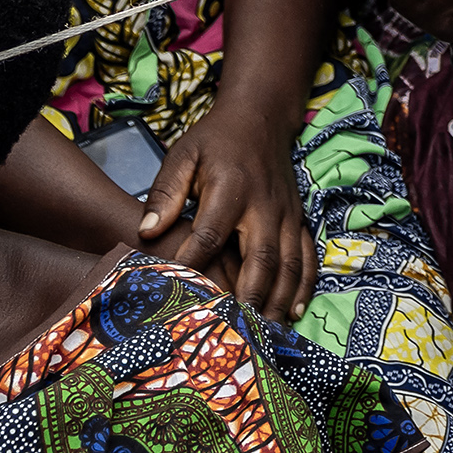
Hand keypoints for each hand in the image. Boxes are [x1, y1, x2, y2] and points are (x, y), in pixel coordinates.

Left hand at [137, 94, 313, 318]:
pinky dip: (304, 287)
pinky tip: (293, 313)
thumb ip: (165, 192)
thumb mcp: (183, 154)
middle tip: (232, 336)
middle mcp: (265, 206)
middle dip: (247, 300)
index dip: (195, 267)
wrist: (262, 116)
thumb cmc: (215, 140)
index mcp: (232, 189)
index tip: (179, 297)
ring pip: (288, 265)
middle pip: (260, 260)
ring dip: (277, 303)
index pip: (211, 235)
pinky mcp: (299, 219)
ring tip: (262, 336)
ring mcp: (287, 215)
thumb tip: (145, 232)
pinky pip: (307, 257)